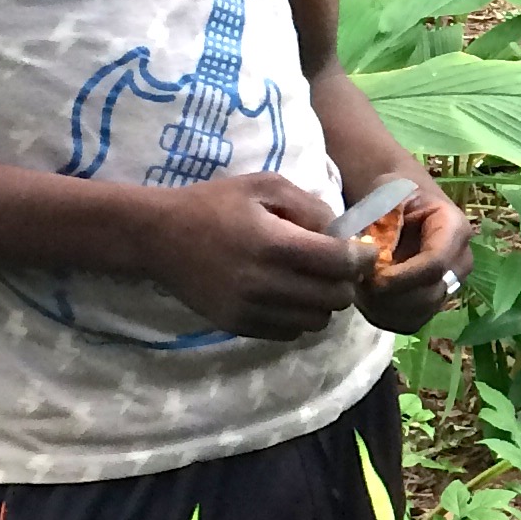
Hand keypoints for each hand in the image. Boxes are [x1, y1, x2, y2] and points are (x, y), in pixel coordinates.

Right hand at [132, 173, 370, 341]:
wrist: (157, 236)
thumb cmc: (214, 204)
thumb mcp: (264, 186)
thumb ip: (310, 207)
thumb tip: (343, 234)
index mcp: (275, 244)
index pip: (341, 264)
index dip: (362, 259)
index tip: (363, 251)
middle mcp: (265, 284)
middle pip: (336, 299)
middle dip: (345, 282)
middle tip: (337, 267)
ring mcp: (251, 310)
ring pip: (316, 322)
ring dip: (323, 303)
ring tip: (312, 282)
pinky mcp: (238, 326)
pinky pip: (289, 333)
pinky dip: (298, 317)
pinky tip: (287, 296)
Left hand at [355, 176, 471, 335]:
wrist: (402, 204)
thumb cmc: (394, 194)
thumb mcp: (387, 192)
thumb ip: (382, 218)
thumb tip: (373, 252)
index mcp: (455, 229)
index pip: (436, 264)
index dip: (402, 277)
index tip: (370, 277)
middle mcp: (461, 261)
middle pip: (430, 295)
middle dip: (390, 295)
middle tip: (358, 283)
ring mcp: (451, 285)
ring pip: (420, 313)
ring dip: (385, 308)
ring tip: (360, 289)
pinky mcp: (434, 303)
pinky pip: (412, 323)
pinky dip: (386, 317)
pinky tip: (369, 299)